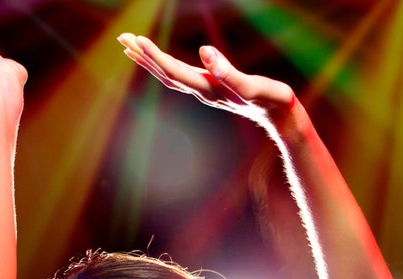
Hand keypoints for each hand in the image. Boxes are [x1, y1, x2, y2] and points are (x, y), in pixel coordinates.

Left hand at [118, 33, 295, 126]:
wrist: (280, 116)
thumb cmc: (270, 100)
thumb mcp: (252, 85)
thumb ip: (228, 71)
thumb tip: (205, 51)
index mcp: (208, 88)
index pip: (174, 71)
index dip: (155, 56)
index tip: (138, 41)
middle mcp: (201, 91)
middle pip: (164, 73)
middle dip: (143, 56)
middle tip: (123, 38)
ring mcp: (204, 90)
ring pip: (169, 75)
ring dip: (150, 61)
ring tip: (131, 45)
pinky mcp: (210, 87)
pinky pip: (180, 74)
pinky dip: (164, 64)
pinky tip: (160, 58)